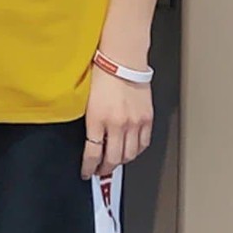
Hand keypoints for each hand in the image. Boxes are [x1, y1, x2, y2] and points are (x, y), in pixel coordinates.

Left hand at [80, 60, 153, 179]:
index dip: (88, 167)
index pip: (93, 153)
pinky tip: (130, 150)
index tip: (86, 172)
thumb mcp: (86, 100)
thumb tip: (88, 140)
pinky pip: (143, 144)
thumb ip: (89, 122)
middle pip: (113, 159)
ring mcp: (134, 123)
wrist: (122, 60)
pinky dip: (136, 151)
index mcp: (97, 118)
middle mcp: (117, 123)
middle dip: (105, 169)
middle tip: (100, 170)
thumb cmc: (102, 73)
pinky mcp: (147, 119)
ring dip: (121, 162)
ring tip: (114, 162)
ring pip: (129, 155)